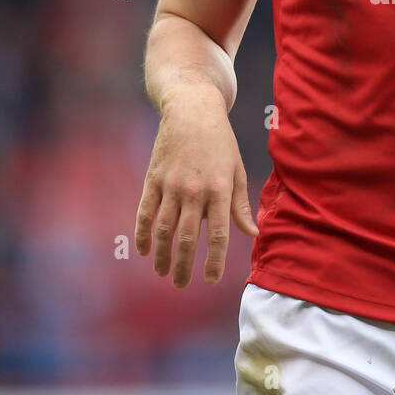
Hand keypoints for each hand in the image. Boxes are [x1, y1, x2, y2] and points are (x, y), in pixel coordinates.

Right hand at [134, 85, 257, 286]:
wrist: (192, 109)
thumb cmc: (221, 142)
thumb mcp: (237, 170)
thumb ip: (241, 204)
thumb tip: (253, 233)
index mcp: (220, 190)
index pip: (218, 235)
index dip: (214, 261)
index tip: (211, 280)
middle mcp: (195, 191)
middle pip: (188, 238)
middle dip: (185, 266)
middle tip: (181, 284)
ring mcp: (171, 185)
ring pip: (163, 229)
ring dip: (162, 255)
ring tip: (163, 273)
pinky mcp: (153, 179)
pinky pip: (145, 212)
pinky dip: (142, 234)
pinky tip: (144, 250)